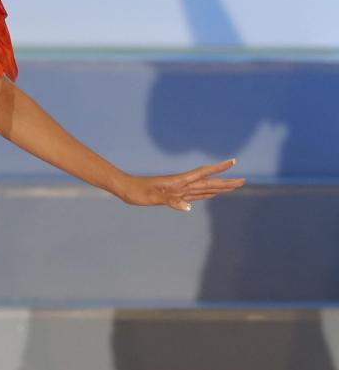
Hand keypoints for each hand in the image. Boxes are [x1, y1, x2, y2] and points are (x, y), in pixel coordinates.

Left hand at [117, 159, 244, 211]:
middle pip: (209, 182)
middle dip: (226, 182)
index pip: (203, 174)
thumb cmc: (137, 192)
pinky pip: (195, 195)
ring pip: (204, 188)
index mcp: (179, 182)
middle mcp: (182, 184)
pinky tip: (212, 194)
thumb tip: (188, 207)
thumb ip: (170, 201)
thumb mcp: (152, 197)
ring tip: (233, 186)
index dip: (218, 169)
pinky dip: (206, 194)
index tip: (234, 162)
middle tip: (244, 181)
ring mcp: (180, 189)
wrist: (126, 189)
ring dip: (219, 187)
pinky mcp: (175, 195)